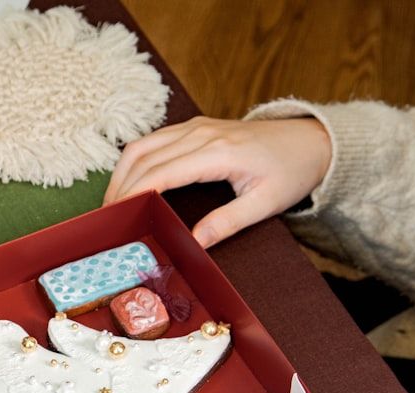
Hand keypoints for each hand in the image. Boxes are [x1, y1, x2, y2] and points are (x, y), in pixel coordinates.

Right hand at [104, 116, 331, 247]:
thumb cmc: (290, 172)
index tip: (116, 217)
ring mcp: (195, 127)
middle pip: (142, 158)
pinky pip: (153, 140)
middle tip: (105, 219)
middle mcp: (200, 135)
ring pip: (142, 145)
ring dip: (121, 172)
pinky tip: (128, 183)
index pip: (160, 173)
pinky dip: (134, 161)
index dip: (134, 195)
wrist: (309, 141)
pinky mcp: (195, 128)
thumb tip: (194, 242)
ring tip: (111, 204)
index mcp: (216, 153)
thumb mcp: (265, 203)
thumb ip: (228, 223)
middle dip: (119, 188)